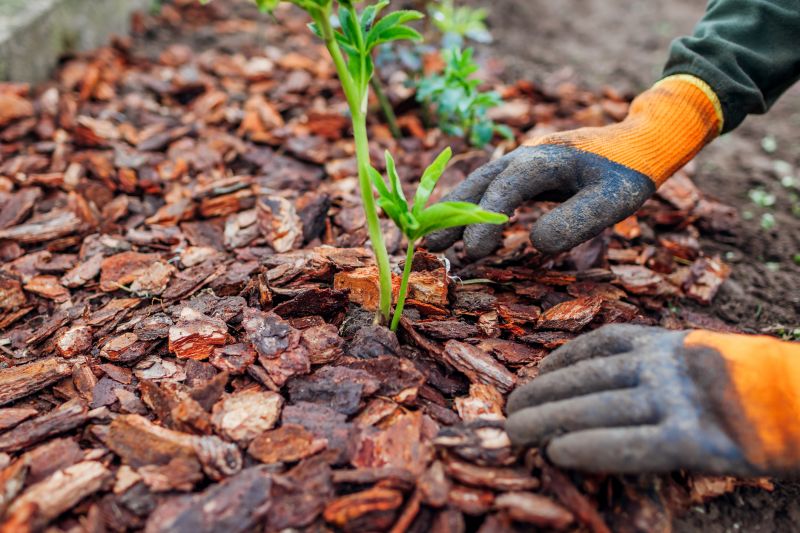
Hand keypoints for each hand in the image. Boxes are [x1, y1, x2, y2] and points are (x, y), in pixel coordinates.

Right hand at [426, 75, 722, 256]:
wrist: (641, 143)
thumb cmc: (629, 173)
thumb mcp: (613, 200)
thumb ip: (576, 221)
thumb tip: (534, 244)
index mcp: (545, 159)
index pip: (505, 189)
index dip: (485, 219)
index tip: (475, 252)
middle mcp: (527, 155)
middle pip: (479, 183)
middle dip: (453, 215)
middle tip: (430, 246)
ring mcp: (524, 161)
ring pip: (480, 184)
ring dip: (456, 211)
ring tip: (435, 242)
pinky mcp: (527, 171)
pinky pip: (491, 188)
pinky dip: (472, 207)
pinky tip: (462, 227)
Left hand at [505, 324, 799, 475]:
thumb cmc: (759, 388)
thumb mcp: (703, 360)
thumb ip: (659, 364)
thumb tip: (605, 384)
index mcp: (669, 343)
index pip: (599, 345)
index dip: (560, 361)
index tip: (534, 375)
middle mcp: (667, 365)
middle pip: (588, 378)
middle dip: (544, 394)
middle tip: (509, 411)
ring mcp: (681, 400)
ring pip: (599, 409)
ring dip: (551, 420)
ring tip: (516, 432)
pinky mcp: (697, 441)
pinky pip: (634, 445)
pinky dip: (594, 448)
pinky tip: (560, 454)